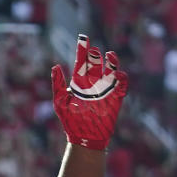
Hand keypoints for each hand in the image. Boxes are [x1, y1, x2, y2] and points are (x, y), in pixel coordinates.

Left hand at [51, 33, 127, 150]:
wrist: (85, 138)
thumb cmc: (70, 122)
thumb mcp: (60, 103)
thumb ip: (57, 85)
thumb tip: (55, 66)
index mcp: (79, 82)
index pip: (81, 61)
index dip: (83, 49)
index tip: (83, 37)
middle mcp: (93, 82)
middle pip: (96, 63)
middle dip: (95, 55)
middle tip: (93, 51)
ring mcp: (105, 89)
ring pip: (111, 69)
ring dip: (112, 60)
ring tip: (109, 55)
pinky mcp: (116, 97)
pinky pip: (121, 83)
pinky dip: (121, 77)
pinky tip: (117, 74)